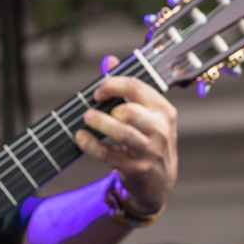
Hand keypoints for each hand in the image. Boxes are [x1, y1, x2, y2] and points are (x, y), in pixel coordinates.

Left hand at [76, 71, 177, 214]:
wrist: (159, 183)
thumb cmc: (149, 141)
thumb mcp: (147, 114)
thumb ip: (128, 88)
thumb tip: (109, 60)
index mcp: (163, 110)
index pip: (136, 87)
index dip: (112, 84)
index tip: (98, 90)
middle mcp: (160, 130)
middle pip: (130, 110)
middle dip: (107, 105)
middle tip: (91, 108)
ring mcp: (150, 151)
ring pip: (122, 132)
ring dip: (99, 123)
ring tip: (87, 118)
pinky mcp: (137, 169)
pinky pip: (108, 154)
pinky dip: (90, 144)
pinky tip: (80, 137)